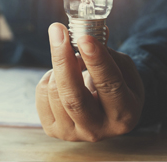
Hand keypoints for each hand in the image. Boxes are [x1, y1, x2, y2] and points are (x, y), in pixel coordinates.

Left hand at [36, 23, 144, 141]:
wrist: (107, 108)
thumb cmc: (117, 82)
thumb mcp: (122, 66)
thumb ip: (106, 52)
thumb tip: (82, 33)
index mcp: (125, 113)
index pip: (109, 85)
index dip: (96, 60)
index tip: (84, 38)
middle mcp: (98, 129)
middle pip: (73, 97)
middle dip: (63, 60)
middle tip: (58, 32)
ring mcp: (73, 133)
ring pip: (55, 93)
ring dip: (59, 66)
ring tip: (71, 59)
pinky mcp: (54, 130)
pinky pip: (42, 95)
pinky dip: (48, 77)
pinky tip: (60, 76)